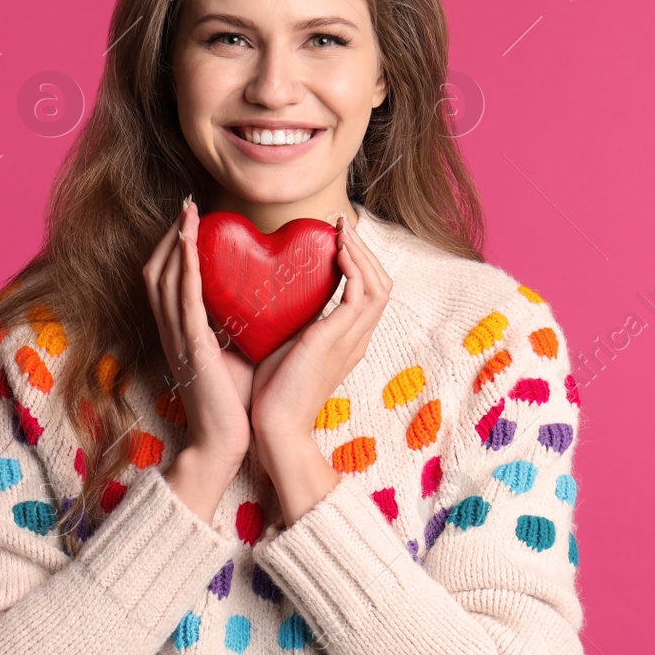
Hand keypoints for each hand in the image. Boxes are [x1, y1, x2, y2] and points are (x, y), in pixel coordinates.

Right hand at [142, 198, 253, 488]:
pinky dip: (183, 266)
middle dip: (169, 236)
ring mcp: (177, 338)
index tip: (190, 223)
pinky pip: (182, 298)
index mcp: (180, 334)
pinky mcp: (191, 346)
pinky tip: (188, 242)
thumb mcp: (235, 354)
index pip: (166, 282)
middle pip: (156, 272)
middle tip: (187, 207)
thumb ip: (239, 328)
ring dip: (174, 242)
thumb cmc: (234, 402)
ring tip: (187, 213)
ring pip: (164, 279)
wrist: (224, 442)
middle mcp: (172, 332)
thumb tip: (264, 303)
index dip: (173, 250)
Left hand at [250, 213, 392, 445]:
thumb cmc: (272, 393)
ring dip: (361, 253)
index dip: (359, 264)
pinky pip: (360, 295)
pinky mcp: (337, 340)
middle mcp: (357, 340)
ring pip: (378, 286)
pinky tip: (337, 250)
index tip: (336, 240)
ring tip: (341, 231)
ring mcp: (351, 341)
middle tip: (341, 226)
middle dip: (365, 252)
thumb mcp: (287, 348)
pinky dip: (353, 268)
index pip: (368, 295)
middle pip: (382, 285)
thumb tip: (273, 296)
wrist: (274, 428)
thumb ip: (292, 324)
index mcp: (348, 342)